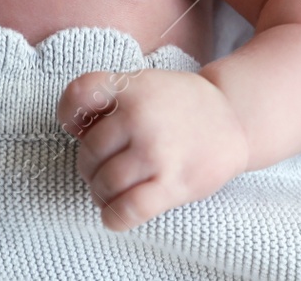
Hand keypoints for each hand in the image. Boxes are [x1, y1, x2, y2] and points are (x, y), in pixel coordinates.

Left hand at [56, 67, 248, 231]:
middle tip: (103, 166)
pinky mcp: (173, 182)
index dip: (67, 114)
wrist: (232, 118)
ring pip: (105, 183)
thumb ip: (110, 101)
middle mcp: (140, 116)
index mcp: (131, 87)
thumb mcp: (144, 83)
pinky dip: (114, 217)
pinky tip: (114, 214)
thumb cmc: (179, 104)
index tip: (75, 127)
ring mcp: (156, 150)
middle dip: (90, 165)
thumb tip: (76, 134)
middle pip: (90, 152)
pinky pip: (129, 209)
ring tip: (110, 190)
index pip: (79, 93)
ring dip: (101, 193)